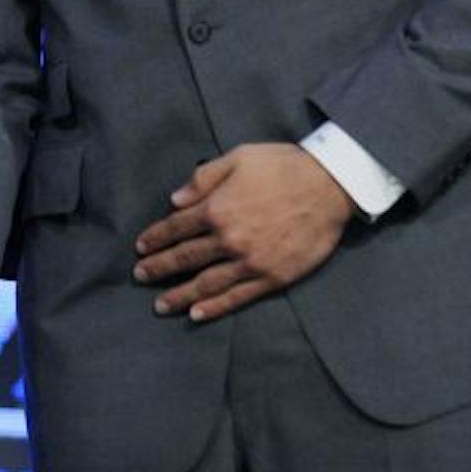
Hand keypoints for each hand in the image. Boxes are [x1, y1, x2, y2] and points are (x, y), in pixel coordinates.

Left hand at [131, 143, 351, 323]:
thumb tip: (175, 199)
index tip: (140, 247)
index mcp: (217, 208)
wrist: (330, 186)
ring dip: (180, 295)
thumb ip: (204, 178)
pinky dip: (215, 307)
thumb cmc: (284, 166)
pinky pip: (237, 297)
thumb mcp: (239, 157)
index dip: (156, 238)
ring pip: (206, 284)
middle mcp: (229, 238)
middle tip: (140, 276)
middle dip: (159, 268)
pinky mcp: (271, 277)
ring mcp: (250, 261)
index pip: (176, 227)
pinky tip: (197, 314)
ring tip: (161, 305)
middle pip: (185, 258)